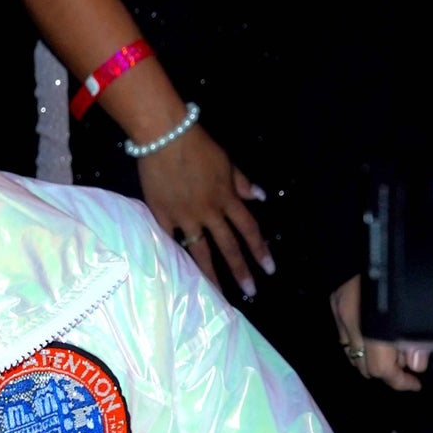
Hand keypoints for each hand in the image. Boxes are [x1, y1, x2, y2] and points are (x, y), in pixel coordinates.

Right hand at [138, 125, 273, 295]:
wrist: (165, 138)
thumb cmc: (198, 146)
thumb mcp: (227, 162)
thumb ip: (241, 182)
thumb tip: (260, 198)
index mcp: (227, 198)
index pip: (249, 229)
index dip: (261, 250)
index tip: (270, 268)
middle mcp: (209, 212)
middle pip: (229, 246)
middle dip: (242, 270)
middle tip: (251, 292)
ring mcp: (185, 217)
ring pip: (201, 251)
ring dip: (212, 274)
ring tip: (218, 293)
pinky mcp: (162, 215)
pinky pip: (171, 239)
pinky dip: (176, 254)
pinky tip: (179, 270)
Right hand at [331, 274, 428, 391]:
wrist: (368, 244)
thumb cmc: (396, 277)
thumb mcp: (412, 312)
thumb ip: (414, 341)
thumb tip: (414, 365)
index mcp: (371, 327)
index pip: (380, 368)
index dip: (399, 381)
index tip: (414, 383)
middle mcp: (351, 323)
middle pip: (363, 366)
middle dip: (385, 370)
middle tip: (404, 362)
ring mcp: (339, 313)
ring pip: (350, 353)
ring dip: (369, 357)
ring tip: (389, 347)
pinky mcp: (334, 303)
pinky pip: (344, 335)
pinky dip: (359, 342)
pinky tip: (372, 334)